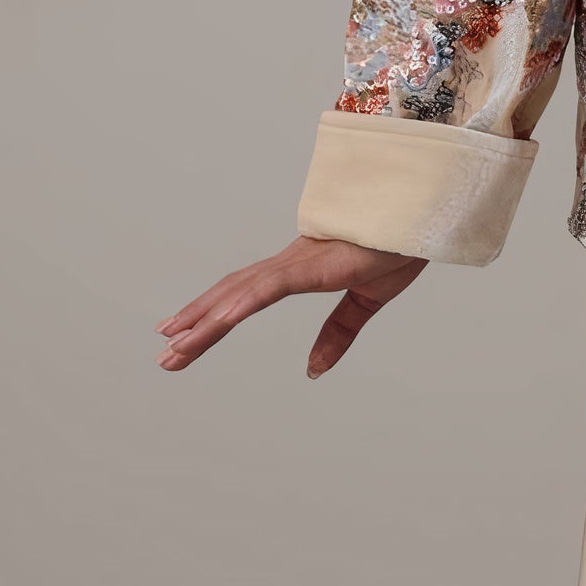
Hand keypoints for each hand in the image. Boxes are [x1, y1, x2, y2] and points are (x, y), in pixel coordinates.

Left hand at [156, 235, 426, 376]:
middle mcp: (291, 262)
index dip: (211, 314)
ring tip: (174, 345)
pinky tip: (218, 321)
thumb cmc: (398, 244)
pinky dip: (242, 304)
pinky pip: (270, 286)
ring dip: (205, 319)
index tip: (181, 336)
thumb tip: (312, 370)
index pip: (246, 295)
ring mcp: (299, 261)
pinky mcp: (314, 263)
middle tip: (164, 353)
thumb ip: (337, 332)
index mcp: (301, 269)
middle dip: (196, 322)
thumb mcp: (367, 301)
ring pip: (241, 292)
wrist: (422, 215)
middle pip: (232, 294)